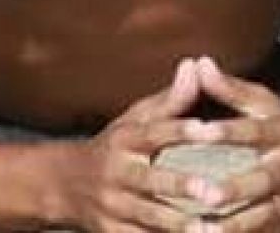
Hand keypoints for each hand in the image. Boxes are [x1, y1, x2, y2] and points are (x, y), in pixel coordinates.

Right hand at [55, 58, 219, 232]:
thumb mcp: (135, 119)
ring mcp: (113, 206)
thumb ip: (169, 99)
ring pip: (148, 217)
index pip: (154, 132)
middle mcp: (116, 172)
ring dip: (180, 225)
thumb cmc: (115, 145)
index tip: (209, 130)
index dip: (180, 130)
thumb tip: (195, 64)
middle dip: (182, 186)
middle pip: (150, 180)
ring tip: (212, 230)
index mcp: (124, 139)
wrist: (64, 185)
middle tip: (215, 191)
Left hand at [186, 57, 279, 231]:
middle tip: (206, 195)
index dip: (227, 131)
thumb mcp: (264, 102)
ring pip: (265, 218)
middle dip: (236, 190)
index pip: (253, 130)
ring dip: (236, 227)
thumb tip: (199, 62)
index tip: (199, 131)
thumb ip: (230, 88)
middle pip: (263, 182)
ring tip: (202, 232)